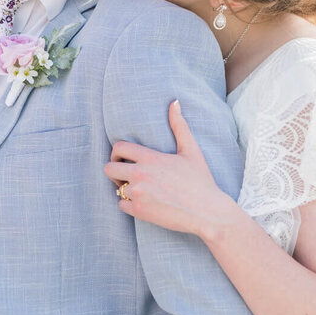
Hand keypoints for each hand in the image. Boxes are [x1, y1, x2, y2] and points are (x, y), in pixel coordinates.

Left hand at [104, 100, 239, 240]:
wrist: (207, 212)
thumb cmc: (201, 180)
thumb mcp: (191, 150)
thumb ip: (179, 126)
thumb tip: (174, 102)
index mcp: (150, 158)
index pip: (118, 147)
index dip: (117, 152)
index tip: (123, 158)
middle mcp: (140, 175)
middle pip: (108, 168)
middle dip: (115, 170)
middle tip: (126, 174)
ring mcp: (138, 194)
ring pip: (116, 189)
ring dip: (124, 189)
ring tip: (140, 189)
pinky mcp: (139, 212)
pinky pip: (121, 205)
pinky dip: (129, 204)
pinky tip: (144, 202)